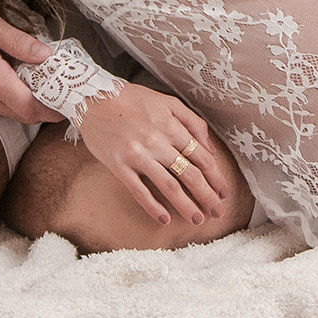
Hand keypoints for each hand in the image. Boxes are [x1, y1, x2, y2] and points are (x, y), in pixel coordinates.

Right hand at [0, 0, 61, 124]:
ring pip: (8, 112)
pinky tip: (19, 80)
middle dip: (45, 109)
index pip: (29, 108)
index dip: (52, 110)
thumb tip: (46, 55)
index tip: (70, 102)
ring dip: (28, 104)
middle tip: (64, 92)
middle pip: (22, 115)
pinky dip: (11, 99)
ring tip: (46, 83)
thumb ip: (18, 40)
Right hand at [78, 83, 233, 225]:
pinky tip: (164, 218)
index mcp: (171, 126)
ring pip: (168, 185)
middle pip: (189, 174)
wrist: (93, 98)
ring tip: (197, 219)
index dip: (215, 177)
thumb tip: (209, 148)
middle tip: (218, 212)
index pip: (201, 157)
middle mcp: (158, 142)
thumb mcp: (168, 102)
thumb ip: (192, 122)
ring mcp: (138, 155)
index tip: (224, 192)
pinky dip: (152, 206)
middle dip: (207, 195)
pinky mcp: (119, 165)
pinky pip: (138, 190)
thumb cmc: (132, 99)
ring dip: (185, 205)